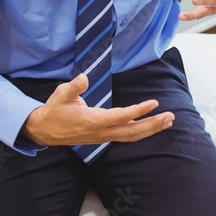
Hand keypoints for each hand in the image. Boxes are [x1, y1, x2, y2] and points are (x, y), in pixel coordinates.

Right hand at [22, 73, 173, 145]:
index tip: (154, 103)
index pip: (121, 117)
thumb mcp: (60, 95)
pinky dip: (141, 133)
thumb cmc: (54, 110)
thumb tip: (84, 77)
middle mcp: (101, 132)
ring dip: (151, 129)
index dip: (138, 111)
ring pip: (131, 137)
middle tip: (170, 116)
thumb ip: (74, 87)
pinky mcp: (103, 137)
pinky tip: (151, 127)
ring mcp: (103, 137)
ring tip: (168, 121)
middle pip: (132, 132)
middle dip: (153, 125)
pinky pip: (126, 137)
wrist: (45, 131)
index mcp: (93, 121)